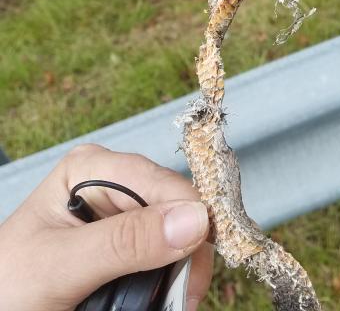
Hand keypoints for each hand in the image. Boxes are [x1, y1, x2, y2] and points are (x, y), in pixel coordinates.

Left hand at [0, 144, 212, 310]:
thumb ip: (124, 242)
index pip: (164, 182)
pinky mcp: (131, 245)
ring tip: (168, 302)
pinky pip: (169, 255)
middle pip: (179, 207)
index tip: (192, 273)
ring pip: (181, 234)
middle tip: (181, 300)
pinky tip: (160, 297)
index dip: (191, 220)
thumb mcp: (61, 266)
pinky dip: (170, 279)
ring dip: (180, 270)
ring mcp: (124, 214)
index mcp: (93, 168)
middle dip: (185, 252)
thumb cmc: (7, 288)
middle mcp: (114, 183)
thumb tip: (194, 219)